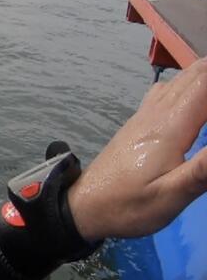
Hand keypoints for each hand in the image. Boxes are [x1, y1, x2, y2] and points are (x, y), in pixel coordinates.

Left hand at [68, 57, 206, 239]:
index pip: (206, 82)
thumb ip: (206, 170)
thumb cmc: (129, 205)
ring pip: (182, 78)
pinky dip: (193, 85)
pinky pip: (169, 89)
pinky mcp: (140, 122)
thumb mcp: (171, 195)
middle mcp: (157, 111)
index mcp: (170, 125)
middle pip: (197, 73)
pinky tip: (201, 100)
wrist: (85, 206)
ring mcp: (145, 114)